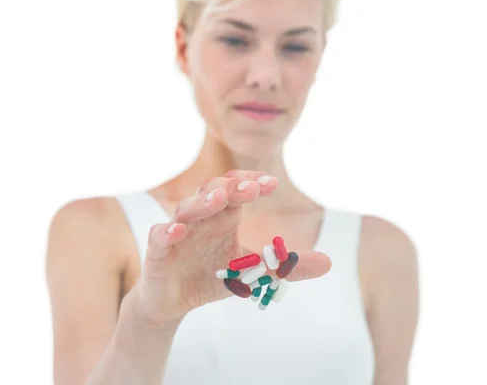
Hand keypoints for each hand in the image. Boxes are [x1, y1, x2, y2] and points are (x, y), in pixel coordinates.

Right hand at [128, 170, 331, 326]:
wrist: (173, 303)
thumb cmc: (210, 277)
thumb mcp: (252, 273)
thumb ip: (285, 266)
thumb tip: (328, 262)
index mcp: (223, 218)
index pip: (236, 190)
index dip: (251, 183)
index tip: (271, 184)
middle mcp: (201, 219)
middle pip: (212, 192)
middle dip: (232, 187)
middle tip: (252, 188)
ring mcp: (178, 232)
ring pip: (187, 209)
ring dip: (202, 202)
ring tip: (219, 199)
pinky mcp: (157, 252)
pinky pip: (159, 236)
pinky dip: (167, 232)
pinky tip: (177, 231)